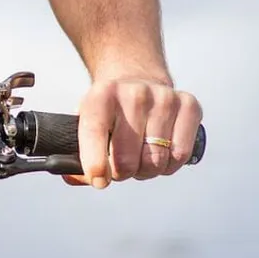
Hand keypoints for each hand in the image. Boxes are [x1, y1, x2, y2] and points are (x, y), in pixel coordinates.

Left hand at [68, 76, 202, 187]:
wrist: (137, 78)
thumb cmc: (110, 112)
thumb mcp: (87, 123)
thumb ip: (76, 155)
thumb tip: (70, 176)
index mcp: (101, 95)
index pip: (96, 133)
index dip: (96, 164)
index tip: (99, 178)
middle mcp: (134, 93)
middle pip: (127, 160)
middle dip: (123, 172)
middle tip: (123, 164)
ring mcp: (163, 97)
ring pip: (156, 162)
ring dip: (147, 170)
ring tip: (142, 156)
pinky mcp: (188, 104)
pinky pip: (180, 155)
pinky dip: (170, 164)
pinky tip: (163, 152)